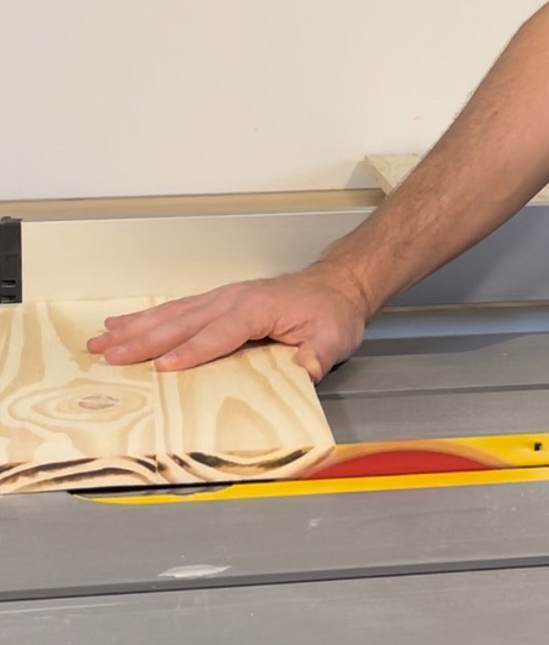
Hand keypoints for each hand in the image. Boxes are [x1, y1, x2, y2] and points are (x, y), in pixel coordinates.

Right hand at [86, 264, 370, 382]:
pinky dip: (149, 317)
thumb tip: (305, 371)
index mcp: (260, 309)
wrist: (337, 286)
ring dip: (137, 327)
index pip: (221, 334)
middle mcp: (235, 299)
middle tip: (108, 355)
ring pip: (174, 313)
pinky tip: (126, 325)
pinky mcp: (221, 302)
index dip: (193, 351)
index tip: (163, 368)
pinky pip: (179, 309)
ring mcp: (225, 298)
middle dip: (145, 339)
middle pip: (184, 321)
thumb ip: (317, 356)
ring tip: (102, 340)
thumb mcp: (334, 338)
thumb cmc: (332, 313)